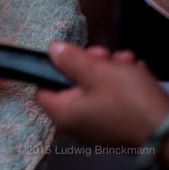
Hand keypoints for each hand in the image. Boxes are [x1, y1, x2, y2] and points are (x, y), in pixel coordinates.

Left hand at [37, 42, 168, 147]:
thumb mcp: (97, 71)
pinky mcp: (116, 126)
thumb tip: (53, 50)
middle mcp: (75, 124)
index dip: (55, 68)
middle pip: (72, 85)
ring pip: (95, 88)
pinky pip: (111, 100)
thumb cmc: (130, 101)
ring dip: (109, 70)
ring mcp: (96, 126)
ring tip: (126, 61)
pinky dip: (121, 85)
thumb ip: (71, 59)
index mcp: (63, 113)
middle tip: (105, 56)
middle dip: (91, 64)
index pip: (43, 88)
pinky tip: (135, 72)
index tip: (72, 55)